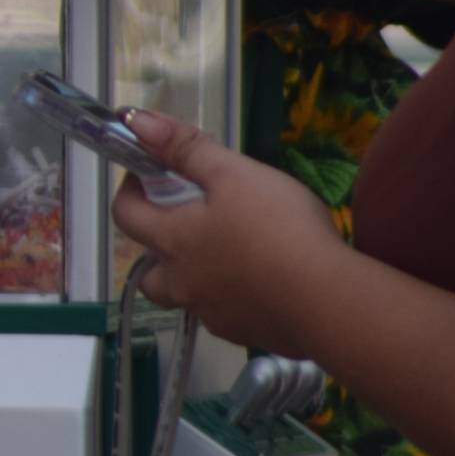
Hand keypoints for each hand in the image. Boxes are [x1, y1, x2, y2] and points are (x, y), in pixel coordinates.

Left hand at [111, 110, 346, 358]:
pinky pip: (226, 316)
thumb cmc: (278, 229)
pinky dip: (234, 300)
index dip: (130, 190)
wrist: (330, 302)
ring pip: (187, 298)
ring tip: (228, 257)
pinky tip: (264, 285)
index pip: (125, 215)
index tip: (149, 173)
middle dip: (157, 249)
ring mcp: (214, 314)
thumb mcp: (234, 174)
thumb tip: (134, 120)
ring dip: (194, 279)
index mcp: (173, 240)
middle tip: (189, 225)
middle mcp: (183, 283)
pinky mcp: (248, 334)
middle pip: (148, 273)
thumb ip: (185, 148)